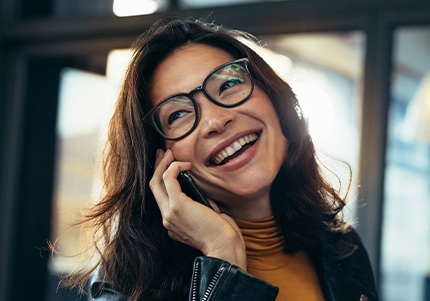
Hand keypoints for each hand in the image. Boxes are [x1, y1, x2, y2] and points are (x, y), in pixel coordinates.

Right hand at [149, 149, 246, 269]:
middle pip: (154, 187)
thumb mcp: (207, 218)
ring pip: (157, 182)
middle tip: (162, 153)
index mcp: (173, 223)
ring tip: (170, 152)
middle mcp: (167, 219)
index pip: (162, 198)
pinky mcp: (177, 205)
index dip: (163, 180)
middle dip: (157, 167)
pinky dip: (175, 167)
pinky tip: (185, 163)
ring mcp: (169, 213)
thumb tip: (203, 197)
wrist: (224, 247)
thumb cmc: (222, 234)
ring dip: (163, 164)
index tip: (169, 166)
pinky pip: (169, 179)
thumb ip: (200, 208)